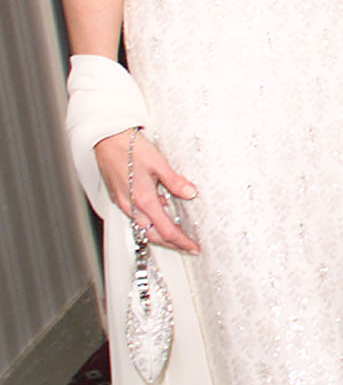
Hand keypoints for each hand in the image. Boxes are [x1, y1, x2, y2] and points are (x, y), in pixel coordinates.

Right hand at [95, 129, 198, 252]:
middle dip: (172, 243)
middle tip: (187, 245)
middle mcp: (131, 206)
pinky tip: (159, 211)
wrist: (106, 138)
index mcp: (143, 200)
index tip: (193, 247)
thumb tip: (190, 193)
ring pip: (143, 228)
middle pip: (153, 235)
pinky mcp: (118, 197)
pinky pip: (135, 217)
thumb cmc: (129, 147)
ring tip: (176, 232)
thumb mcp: (159, 163)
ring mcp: (123, 202)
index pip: (166, 230)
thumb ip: (175, 181)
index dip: (181, 242)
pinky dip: (149, 221)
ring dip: (160, 234)